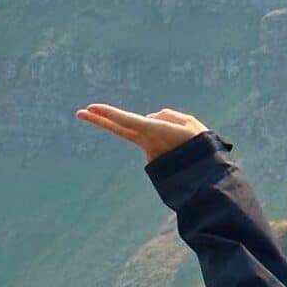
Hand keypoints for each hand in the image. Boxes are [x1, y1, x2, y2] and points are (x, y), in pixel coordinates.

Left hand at [76, 103, 208, 162]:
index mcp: (155, 132)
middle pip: (119, 129)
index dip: (110, 113)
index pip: (127, 121)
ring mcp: (148, 153)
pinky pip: (156, 141)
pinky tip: (180, 149)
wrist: (206, 178)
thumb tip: (149, 118)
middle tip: (79, 112)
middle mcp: (147, 143)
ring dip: (159, 131)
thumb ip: (167, 115)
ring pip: (146, 132)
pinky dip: (165, 140)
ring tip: (183, 140)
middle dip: (100, 120)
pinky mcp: (152, 160)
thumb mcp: (189, 123)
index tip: (91, 107)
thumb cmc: (202, 147)